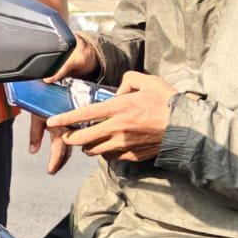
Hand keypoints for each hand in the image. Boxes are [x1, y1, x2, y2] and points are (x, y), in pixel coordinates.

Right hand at [27, 32, 99, 172]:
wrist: (86, 54)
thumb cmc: (74, 56)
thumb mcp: (69, 60)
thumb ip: (60, 68)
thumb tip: (50, 79)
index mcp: (49, 99)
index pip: (40, 121)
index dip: (36, 135)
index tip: (34, 149)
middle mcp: (56, 108)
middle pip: (54, 134)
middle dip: (53, 153)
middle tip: (51, 169)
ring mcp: (66, 111)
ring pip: (63, 136)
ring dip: (61, 153)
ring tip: (55, 168)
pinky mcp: (79, 112)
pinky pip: (75, 130)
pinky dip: (73, 142)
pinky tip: (68, 155)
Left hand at [48, 71, 176, 164]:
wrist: (186, 127)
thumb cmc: (167, 102)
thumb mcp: (147, 81)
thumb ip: (129, 80)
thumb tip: (119, 89)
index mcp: (119, 108)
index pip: (84, 115)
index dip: (64, 119)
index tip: (52, 122)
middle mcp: (118, 128)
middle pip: (84, 138)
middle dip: (70, 138)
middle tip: (67, 135)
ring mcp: (124, 144)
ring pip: (95, 151)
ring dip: (87, 146)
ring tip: (87, 141)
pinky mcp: (133, 154)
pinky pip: (111, 157)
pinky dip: (105, 153)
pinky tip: (107, 146)